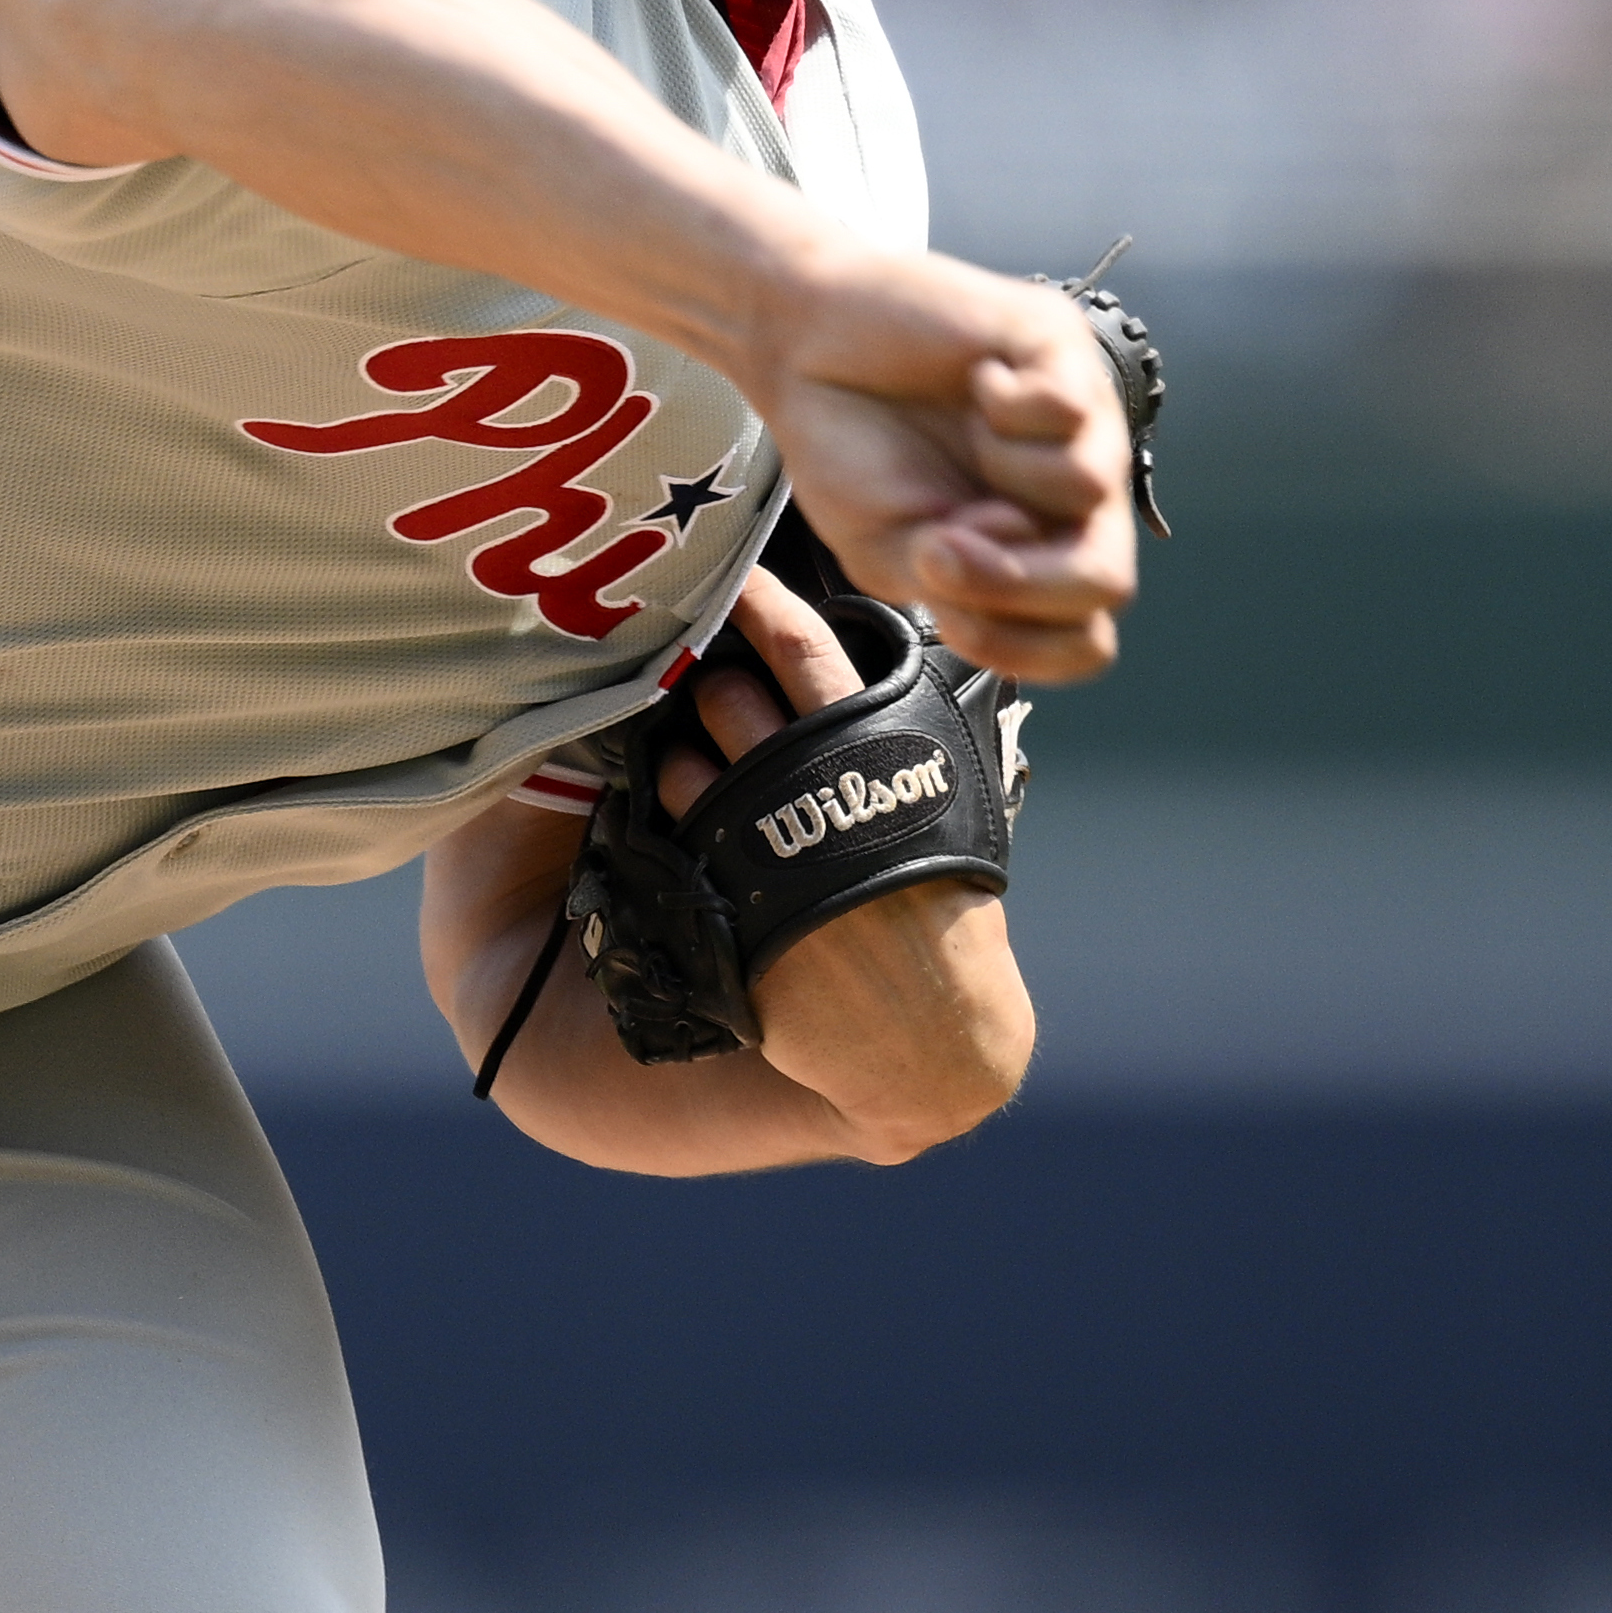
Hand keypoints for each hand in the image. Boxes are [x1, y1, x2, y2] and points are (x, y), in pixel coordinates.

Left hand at [645, 568, 1034, 1148]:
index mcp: (877, 748)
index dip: (759, 601)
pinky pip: (673, 824)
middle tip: (694, 682)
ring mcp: (765, 840)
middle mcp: (815, 783)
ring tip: (685, 761)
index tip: (728, 573)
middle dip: (702, 681)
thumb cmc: (943, 920)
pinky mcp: (729, 893)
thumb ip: (898, 741)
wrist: (925, 1039)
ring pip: (685, 755)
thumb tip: (873, 666)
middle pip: (726, 693)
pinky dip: (663, 809)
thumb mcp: (948, 809)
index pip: (804, 647)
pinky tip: (668, 815)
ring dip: (675, 749)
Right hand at [735, 249, 1132, 681]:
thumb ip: (952, 581)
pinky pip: (1068, 409)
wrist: (803, 346)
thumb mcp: (882, 551)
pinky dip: (1003, 405)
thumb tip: (1013, 538)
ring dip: (1002, 472)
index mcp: (1033, 553)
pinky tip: (977, 381)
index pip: (1083, 637)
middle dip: (1023, 582)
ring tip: (963, 432)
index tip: (949, 617)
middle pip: (1107, 579)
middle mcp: (1070, 496)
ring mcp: (1080, 422)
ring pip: (1089, 489)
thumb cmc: (847, 444)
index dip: (1026, 648)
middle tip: (942, 543)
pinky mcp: (1063, 350)